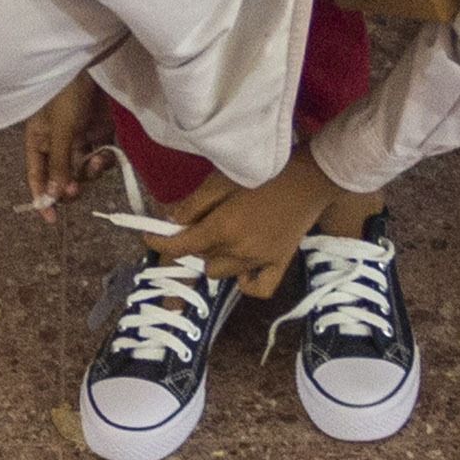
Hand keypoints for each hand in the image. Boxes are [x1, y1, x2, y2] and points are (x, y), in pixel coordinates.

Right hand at [19, 76, 99, 211]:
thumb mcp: (60, 130)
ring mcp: (79, 137)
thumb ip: (59, 163)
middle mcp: (57, 143)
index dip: (42, 197)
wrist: (91, 65)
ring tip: (95, 162)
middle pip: (62, 177)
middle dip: (70, 186)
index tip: (50, 219)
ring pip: (84, 169)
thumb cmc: (65, 94)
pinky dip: (104, 160)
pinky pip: (101, 156)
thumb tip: (52, 196)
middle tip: (76, 191)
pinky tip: (105, 156)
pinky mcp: (100, 131)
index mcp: (38, 141)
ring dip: (90, 173)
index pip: (37, 176)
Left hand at [162, 156, 343, 296]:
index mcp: (223, 228)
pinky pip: (259, 288)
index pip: (180, 246)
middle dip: (194, 242)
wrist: (312, 176)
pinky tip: (242, 269)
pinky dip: (246, 283)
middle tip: (200, 222)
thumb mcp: (222, 180)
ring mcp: (261, 260)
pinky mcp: (280, 263)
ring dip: (215, 258)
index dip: (158, 241)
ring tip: (224, 238)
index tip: (148, 233)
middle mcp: (239, 250)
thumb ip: (194, 204)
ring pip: (221, 273)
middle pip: (200, 258)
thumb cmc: (265, 171)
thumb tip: (171, 223)